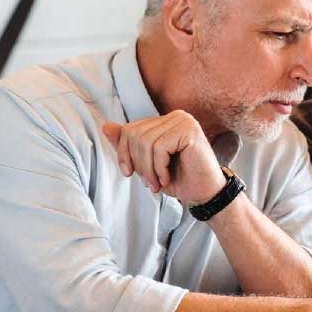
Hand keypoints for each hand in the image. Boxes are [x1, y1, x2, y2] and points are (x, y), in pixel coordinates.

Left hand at [102, 110, 224, 205]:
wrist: (205, 195)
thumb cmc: (179, 179)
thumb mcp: (147, 164)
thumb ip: (128, 146)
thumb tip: (106, 126)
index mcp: (165, 121)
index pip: (130, 129)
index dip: (124, 153)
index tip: (129, 173)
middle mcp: (176, 116)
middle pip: (135, 134)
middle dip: (137, 163)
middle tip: (149, 183)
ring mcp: (184, 121)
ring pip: (146, 142)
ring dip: (148, 169)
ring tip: (158, 183)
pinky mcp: (189, 131)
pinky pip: (160, 147)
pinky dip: (159, 168)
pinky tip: (167, 178)